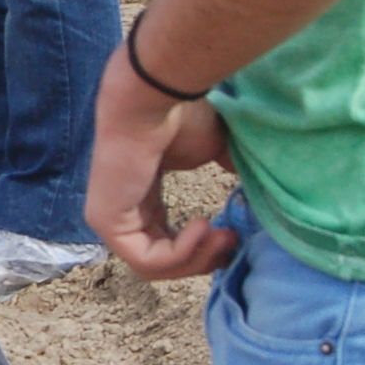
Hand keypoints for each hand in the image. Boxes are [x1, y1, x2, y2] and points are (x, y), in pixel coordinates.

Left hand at [83, 38, 239, 278]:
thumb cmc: (180, 114)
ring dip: (198, 259)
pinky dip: (181, 253)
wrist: (155, 97)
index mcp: (143, 199)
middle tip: (233, 240)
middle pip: (162, 262)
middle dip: (204, 259)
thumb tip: (257, 188)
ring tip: (223, 235)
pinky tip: (203, 226)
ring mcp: (110, 218)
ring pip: (155, 267)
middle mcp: (123, 212)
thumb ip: (230, 170)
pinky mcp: (106, 221)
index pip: (168, 244)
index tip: (234, 234)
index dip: (203, 250)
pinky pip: (147, 260)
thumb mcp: (214, 148)